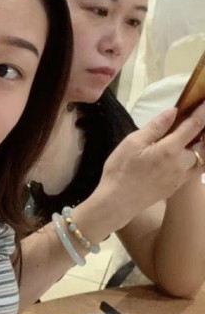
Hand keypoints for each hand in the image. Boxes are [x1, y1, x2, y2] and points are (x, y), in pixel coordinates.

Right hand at [97, 102, 204, 218]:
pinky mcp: (177, 187)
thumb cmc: (121, 169)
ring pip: (202, 159)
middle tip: (199, 121)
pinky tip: (190, 157)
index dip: (202, 113)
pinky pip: (196, 171)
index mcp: (170, 149)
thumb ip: (155, 127)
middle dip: (203, 132)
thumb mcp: (132, 143)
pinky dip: (199, 160)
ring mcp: (182, 177)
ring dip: (203, 147)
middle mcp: (182, 163)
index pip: (193, 126)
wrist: (118, 201)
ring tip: (197, 138)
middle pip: (203, 144)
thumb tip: (173, 112)